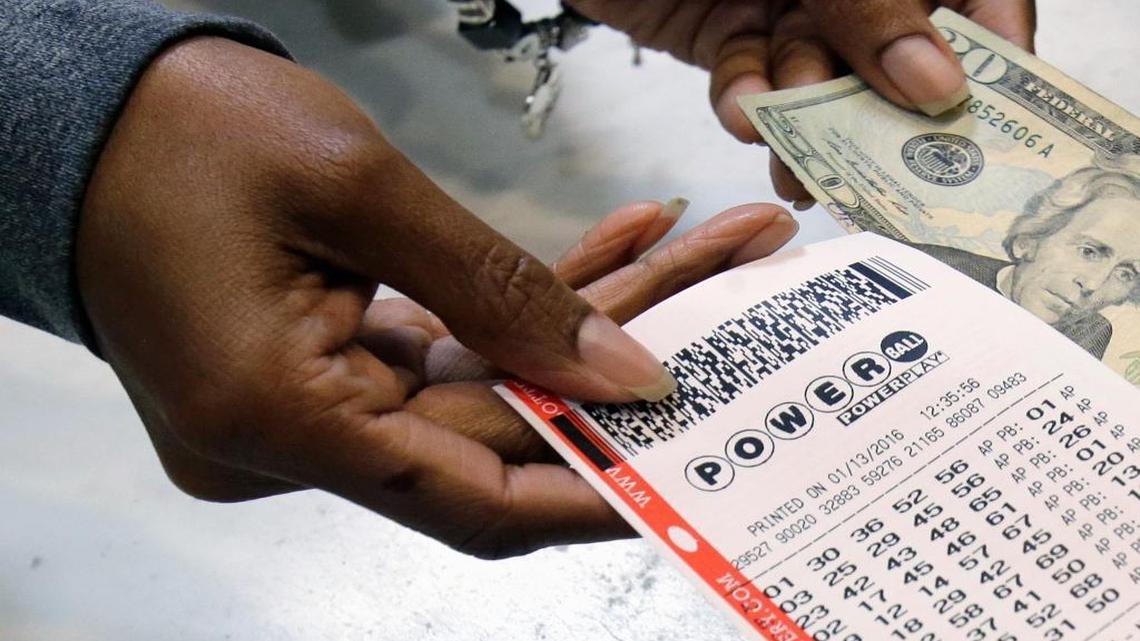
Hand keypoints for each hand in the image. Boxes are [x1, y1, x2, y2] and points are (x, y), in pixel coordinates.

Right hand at [75, 37, 798, 557]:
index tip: (694, 466)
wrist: (81, 109)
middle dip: (614, 361)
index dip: (593, 492)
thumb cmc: (184, 130)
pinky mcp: (315, 369)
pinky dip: (514, 309)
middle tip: (727, 284)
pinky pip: (441, 353)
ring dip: (578, 321)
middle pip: (493, 430)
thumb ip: (497, 292)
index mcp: (275, 418)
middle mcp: (285, 440)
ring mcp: (301, 409)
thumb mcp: (356, 188)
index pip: (474, 501)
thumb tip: (619, 378)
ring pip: (480, 387)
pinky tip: (605, 254)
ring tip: (693, 249)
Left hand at [569, 0, 1035, 201]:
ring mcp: (792, 3)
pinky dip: (747, 102)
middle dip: (885, 115)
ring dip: (809, 125)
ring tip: (797, 161)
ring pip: (821, 82)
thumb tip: (937, 81)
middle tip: (887, 173)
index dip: (995, 53)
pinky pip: (753, 82)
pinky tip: (741, 111)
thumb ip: (869, 2)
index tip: (988, 121)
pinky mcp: (733, 35)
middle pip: (899, 53)